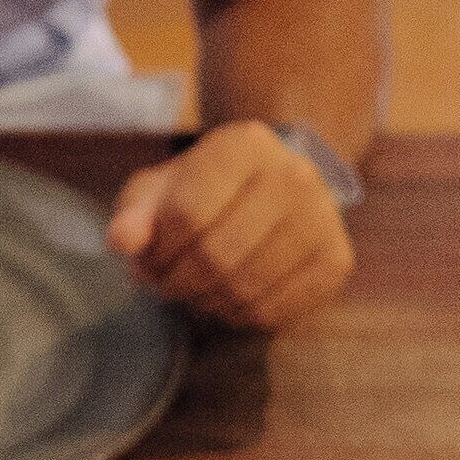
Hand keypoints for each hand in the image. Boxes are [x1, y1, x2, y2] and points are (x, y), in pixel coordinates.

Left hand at [106, 123, 355, 328]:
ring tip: (196, 291)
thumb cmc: (206, 191)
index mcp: (245, 145)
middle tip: (166, 285)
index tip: (148, 261)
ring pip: (244, 288)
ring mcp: (323, 218)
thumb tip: (123, 241)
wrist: (274, 190)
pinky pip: (275, 311)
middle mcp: (295, 174)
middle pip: (216, 255)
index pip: (186, 215)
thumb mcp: (161, 190)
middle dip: (177, 282)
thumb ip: (135, 213)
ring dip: (206, 302)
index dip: (156, 251)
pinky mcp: (337, 260)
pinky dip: (240, 315)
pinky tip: (230, 298)